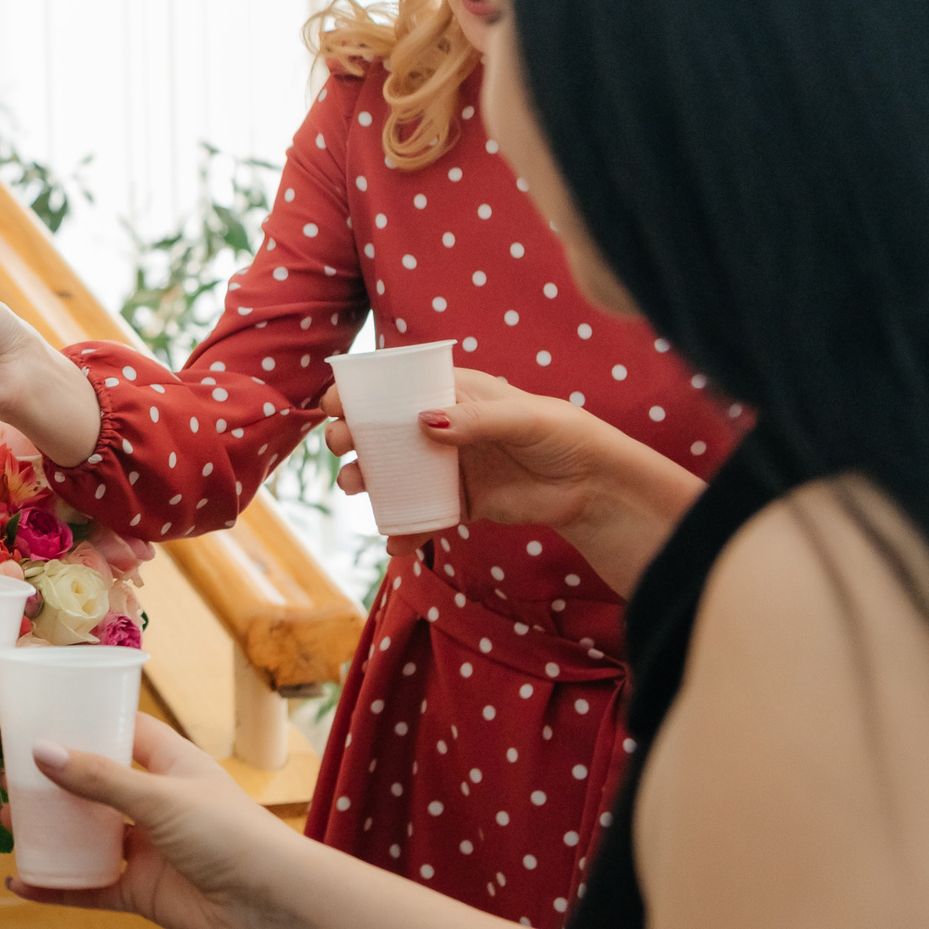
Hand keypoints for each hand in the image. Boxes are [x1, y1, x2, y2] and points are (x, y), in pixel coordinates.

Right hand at [7, 713, 299, 928]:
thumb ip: (100, 779)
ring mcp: (145, 847)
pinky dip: (56, 886)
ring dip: (48, 830)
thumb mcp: (161, 796)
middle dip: (53, 780)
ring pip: (86, 835)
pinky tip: (21, 884)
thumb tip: (41, 751)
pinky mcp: (140, 890)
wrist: (273, 904)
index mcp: (168, 763)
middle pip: (93, 784)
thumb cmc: (230, 833)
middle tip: (8, 773)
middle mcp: (153, 801)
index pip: (119, 730)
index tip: (37, 713)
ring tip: (6, 822)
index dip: (83, 720)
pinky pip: (89, 886)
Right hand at [324, 368, 702, 590]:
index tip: (334, 405)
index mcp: (455, 394)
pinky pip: (420, 514)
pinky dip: (403, 528)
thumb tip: (424, 422)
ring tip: (355, 489)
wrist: (594, 488)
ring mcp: (448, 467)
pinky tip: (394, 541)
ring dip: (367, 480)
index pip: (396, 387)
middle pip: (384, 430)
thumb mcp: (523, 419)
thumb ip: (476, 420)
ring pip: (394, 472)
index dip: (360, 393)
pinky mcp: (459, 503)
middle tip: (340, 449)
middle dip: (353, 438)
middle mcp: (443, 428)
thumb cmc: (563, 436)